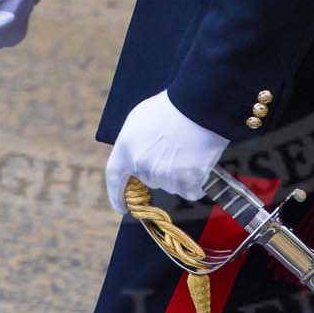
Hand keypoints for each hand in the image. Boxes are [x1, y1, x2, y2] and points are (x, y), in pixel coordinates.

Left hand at [106, 90, 228, 213]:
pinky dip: (195, 182)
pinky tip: (198, 162)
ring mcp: (164, 175)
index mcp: (126, 148)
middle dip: (157, 170)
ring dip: (177, 175)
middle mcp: (142, 165)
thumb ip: (132, 142)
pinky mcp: (186, 182)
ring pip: (169, 185)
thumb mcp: (139, 118)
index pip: (114, 177)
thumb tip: (134, 159)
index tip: (122, 206)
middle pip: (148, 179)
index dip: (116, 195)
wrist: (199, 106)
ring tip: (186, 150)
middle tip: (171, 153)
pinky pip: (190, 191)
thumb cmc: (171, 107)